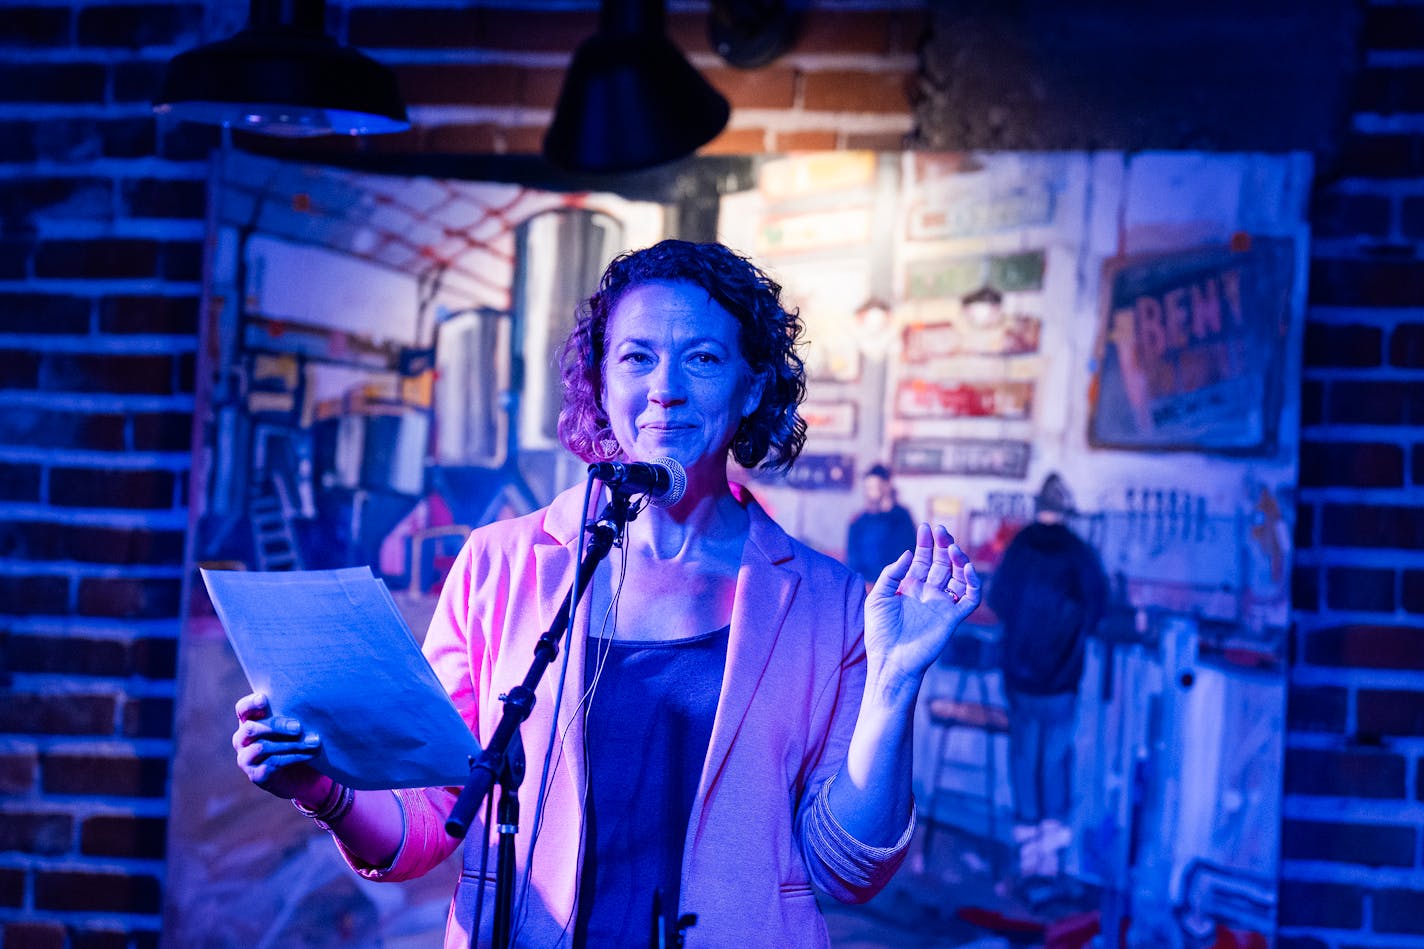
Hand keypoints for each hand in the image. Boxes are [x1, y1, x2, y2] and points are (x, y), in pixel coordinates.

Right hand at [232, 692, 328, 803]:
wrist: (304, 774)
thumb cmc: (298, 740)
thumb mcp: (295, 725)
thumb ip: (293, 714)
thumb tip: (306, 708)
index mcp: (250, 721)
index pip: (243, 709)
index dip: (251, 703)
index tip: (264, 700)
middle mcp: (242, 739)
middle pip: (251, 728)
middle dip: (276, 725)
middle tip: (298, 727)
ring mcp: (246, 758)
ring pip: (262, 747)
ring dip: (290, 744)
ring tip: (313, 742)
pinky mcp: (256, 775)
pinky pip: (272, 763)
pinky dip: (294, 757)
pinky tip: (310, 754)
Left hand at [863, 523, 981, 700]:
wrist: (890, 661)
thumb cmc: (880, 632)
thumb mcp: (878, 596)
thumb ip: (892, 573)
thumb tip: (908, 553)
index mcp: (911, 587)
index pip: (922, 559)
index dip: (925, 544)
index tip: (925, 527)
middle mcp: (929, 593)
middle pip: (942, 563)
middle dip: (943, 545)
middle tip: (941, 529)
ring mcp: (942, 604)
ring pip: (958, 576)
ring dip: (959, 560)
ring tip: (952, 547)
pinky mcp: (953, 618)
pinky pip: (970, 598)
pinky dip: (974, 584)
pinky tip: (967, 568)